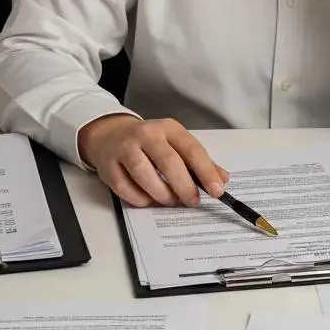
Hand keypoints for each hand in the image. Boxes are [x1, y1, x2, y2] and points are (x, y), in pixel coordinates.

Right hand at [77, 114, 228, 207]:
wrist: (109, 133)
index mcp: (169, 128)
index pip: (192, 149)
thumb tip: (221, 179)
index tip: (217, 190)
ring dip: (161, 193)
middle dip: (184, 186)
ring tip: (170, 200)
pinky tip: (148, 199)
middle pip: (169, 162)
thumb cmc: (148, 141)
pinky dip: (140, 199)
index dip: (206, 172)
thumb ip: (198, 161)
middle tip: (192, 201)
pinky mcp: (108, 165)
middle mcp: (146, 135)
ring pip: (144, 174)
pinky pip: (125, 188)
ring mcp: (125, 149)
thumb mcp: (175, 143)